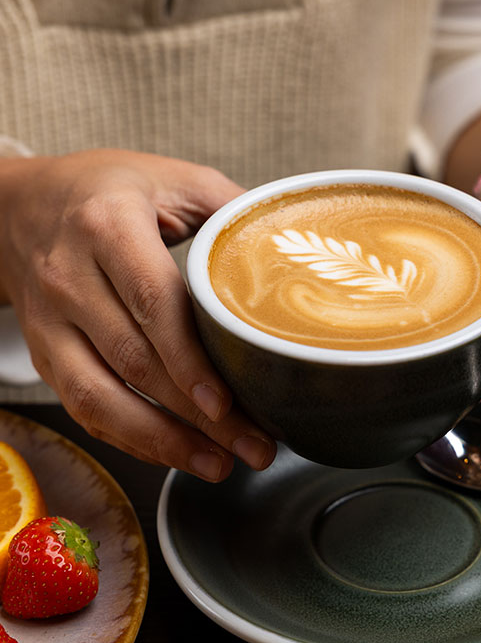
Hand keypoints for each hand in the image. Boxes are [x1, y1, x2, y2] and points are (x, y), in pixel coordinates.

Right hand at [0, 150, 276, 478]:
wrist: (17, 206)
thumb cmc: (105, 189)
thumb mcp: (171, 178)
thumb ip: (229, 209)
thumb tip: (292, 247)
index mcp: (108, 226)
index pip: (152, 303)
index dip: (189, 361)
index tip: (227, 402)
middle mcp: (70, 277)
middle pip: (134, 361)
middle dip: (197, 416)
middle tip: (255, 445)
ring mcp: (50, 321)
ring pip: (100, 397)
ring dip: (162, 442)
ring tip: (220, 463)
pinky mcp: (45, 354)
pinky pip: (83, 407)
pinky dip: (131, 437)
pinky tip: (175, 452)